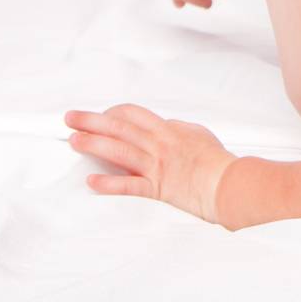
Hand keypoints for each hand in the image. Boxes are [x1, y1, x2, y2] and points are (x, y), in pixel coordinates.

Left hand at [65, 103, 237, 224]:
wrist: (229, 183)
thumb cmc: (218, 161)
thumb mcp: (199, 135)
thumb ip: (179, 129)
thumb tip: (167, 125)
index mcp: (169, 130)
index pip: (135, 114)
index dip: (113, 113)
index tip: (100, 115)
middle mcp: (159, 145)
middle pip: (120, 128)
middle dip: (92, 121)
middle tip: (71, 118)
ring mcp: (156, 166)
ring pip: (119, 150)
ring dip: (93, 144)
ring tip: (73, 140)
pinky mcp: (157, 189)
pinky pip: (128, 185)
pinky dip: (108, 183)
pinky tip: (90, 180)